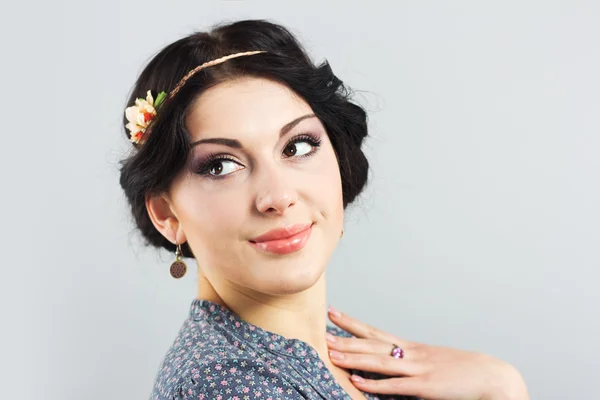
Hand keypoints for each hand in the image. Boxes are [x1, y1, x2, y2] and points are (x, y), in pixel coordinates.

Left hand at [326, 306, 528, 399]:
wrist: (493, 376)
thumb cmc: (463, 371)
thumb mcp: (434, 362)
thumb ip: (412, 363)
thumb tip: (393, 366)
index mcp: (412, 348)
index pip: (376, 331)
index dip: (353, 323)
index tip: (335, 313)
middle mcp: (411, 354)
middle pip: (373, 342)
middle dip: (346, 336)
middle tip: (324, 328)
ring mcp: (418, 369)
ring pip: (379, 361)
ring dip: (353, 357)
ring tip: (331, 352)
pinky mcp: (426, 387)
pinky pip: (395, 387)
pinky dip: (374, 385)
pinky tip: (356, 382)